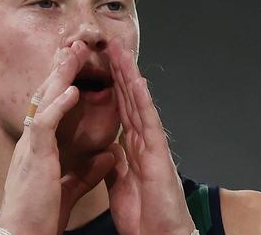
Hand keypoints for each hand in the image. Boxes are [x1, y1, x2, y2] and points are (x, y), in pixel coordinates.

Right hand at [0, 41, 115, 234]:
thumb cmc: (39, 216)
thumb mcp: (69, 188)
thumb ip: (88, 170)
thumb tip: (109, 154)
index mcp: (39, 148)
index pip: (51, 108)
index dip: (63, 86)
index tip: (77, 68)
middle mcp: (31, 142)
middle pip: (46, 96)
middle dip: (61, 71)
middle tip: (74, 47)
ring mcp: (30, 148)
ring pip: (44, 102)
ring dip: (60, 77)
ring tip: (74, 54)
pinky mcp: (33, 158)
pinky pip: (45, 125)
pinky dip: (58, 106)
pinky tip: (72, 91)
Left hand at [105, 37, 195, 234]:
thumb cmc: (145, 214)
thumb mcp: (121, 184)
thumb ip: (116, 163)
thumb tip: (108, 147)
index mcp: (133, 148)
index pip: (120, 109)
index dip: (112, 87)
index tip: (101, 65)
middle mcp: (144, 141)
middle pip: (129, 99)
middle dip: (119, 72)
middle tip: (110, 46)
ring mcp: (153, 145)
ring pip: (139, 104)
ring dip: (130, 76)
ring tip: (120, 51)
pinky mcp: (159, 155)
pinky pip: (149, 123)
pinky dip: (143, 101)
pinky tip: (138, 81)